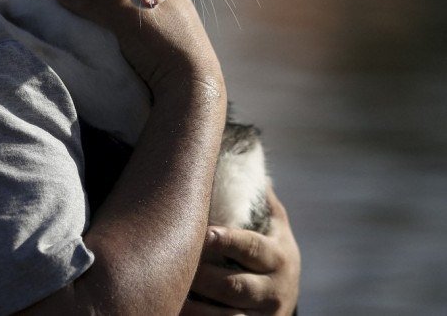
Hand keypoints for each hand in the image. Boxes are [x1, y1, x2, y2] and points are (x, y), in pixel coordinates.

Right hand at [53, 0, 223, 96]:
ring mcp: (166, 30)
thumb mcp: (123, 17)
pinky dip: (115, 34)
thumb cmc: (163, 44)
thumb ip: (92, 1)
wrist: (188, 91)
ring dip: (109, 16)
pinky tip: (98, 34)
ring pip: (130, 16)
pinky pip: (132, 36)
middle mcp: (169, 6)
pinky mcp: (160, 52)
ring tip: (81, 9)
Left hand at [182, 189, 300, 314]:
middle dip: (203, 276)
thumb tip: (241, 156)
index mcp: (279, 256)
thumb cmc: (269, 250)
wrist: (286, 296)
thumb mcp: (274, 224)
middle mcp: (275, 290)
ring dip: (196, 307)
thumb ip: (259, 197)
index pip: (251, 249)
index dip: (228, 242)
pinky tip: (176, 310)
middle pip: (234, 286)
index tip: (205, 233)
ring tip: (170, 294)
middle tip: (175, 264)